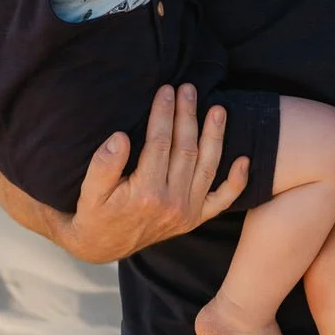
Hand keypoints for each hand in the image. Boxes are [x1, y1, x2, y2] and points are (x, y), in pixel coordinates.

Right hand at [61, 84, 248, 262]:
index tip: (166, 91)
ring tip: (218, 109)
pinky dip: (237, 182)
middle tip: (188, 89)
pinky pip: (222, 200)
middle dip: (188, 116)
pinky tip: (244, 159)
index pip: (160, 143)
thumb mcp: (89, 191)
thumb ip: (103, 165)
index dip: (164, 114)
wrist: (103, 246)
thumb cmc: (95, 212)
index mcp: (146, 193)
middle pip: (186, 149)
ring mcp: (188, 212)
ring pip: (208, 167)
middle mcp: (172, 203)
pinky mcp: (195, 219)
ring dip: (215, 136)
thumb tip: (120, 137)